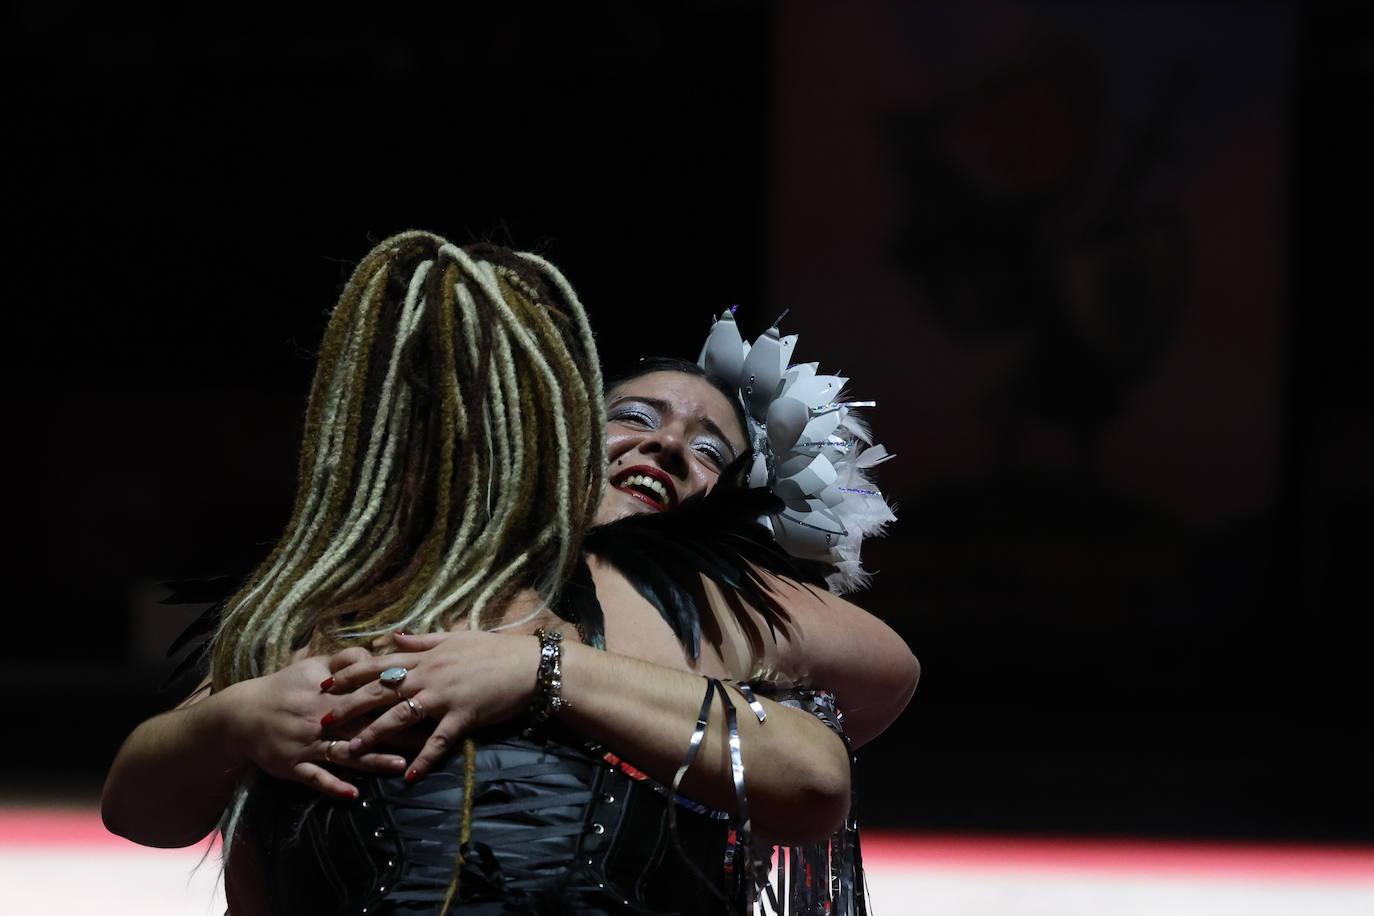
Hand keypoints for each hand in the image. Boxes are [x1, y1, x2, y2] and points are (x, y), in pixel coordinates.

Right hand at [226, 648, 407, 799]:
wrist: (241, 714)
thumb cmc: (284, 687)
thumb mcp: (313, 666)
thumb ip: (346, 660)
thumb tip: (376, 653)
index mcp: (328, 692)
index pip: (369, 693)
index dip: (397, 696)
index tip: (425, 699)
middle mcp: (320, 718)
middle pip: (365, 724)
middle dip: (396, 730)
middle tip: (428, 737)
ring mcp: (308, 744)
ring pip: (345, 753)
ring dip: (373, 760)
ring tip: (401, 765)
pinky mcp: (294, 766)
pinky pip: (316, 778)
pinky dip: (333, 786)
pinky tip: (354, 794)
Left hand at [321, 630, 541, 781]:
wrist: (528, 666)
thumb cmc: (493, 650)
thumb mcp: (455, 637)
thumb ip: (421, 639)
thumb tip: (392, 634)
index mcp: (426, 656)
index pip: (380, 664)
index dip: (350, 672)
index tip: (325, 681)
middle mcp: (429, 675)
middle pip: (381, 690)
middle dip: (349, 705)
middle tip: (322, 719)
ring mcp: (444, 697)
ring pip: (401, 716)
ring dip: (374, 733)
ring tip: (350, 749)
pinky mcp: (463, 717)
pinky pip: (438, 741)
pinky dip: (423, 759)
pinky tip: (408, 775)